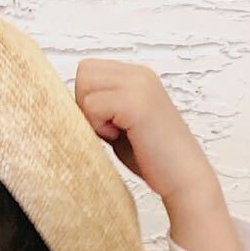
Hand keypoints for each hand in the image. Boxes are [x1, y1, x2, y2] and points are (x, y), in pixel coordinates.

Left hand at [73, 59, 219, 205]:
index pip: (89, 69)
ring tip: (118, 134)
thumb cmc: (154, 160)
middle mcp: (140, 74)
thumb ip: (102, 107)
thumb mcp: (121, 124)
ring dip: (92, 116)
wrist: (184, 180)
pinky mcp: (136, 102)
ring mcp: (139, 84)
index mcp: (138, 75)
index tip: (109, 125)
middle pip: (83, 72)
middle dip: (86, 105)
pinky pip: (92, 106)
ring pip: (84, 86)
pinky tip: (122, 138)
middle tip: (110, 130)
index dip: (89, 99)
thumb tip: (65, 103)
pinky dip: (100, 127)